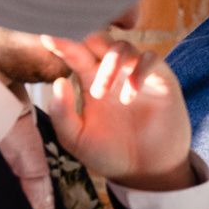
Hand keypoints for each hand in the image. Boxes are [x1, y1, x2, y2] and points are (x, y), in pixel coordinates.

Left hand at [40, 33, 195, 190]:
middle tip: (74, 53)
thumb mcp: (77, 140)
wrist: (146, 171)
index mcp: (90, 81)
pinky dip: (139, 71)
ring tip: (100, 94)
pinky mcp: (160, 78)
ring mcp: (136, 73)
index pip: (75, 54)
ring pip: (122, 46)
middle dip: (86, 40)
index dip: (63, 43)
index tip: (47, 37)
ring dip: (109, 64)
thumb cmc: (111, 153)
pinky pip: (150, 59)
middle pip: (99, 39)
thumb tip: (58, 82)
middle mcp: (113, 71)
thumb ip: (62, 115)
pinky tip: (129, 95)